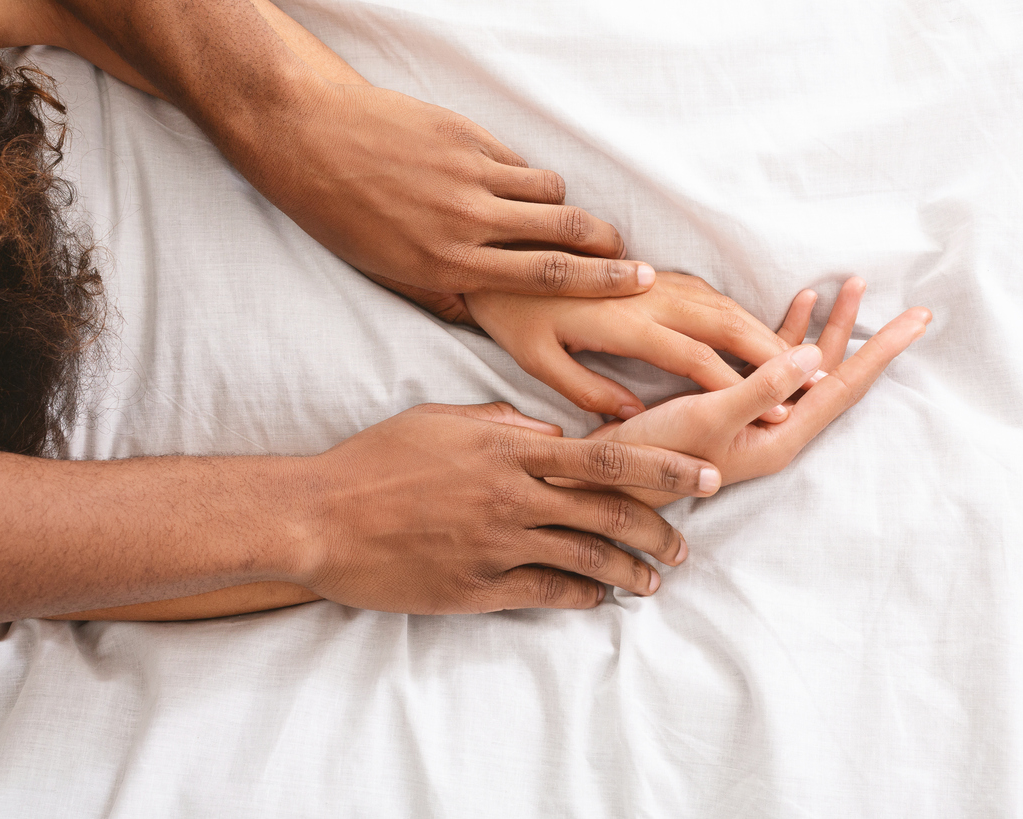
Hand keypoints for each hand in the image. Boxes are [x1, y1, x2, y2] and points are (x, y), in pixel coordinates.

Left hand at [230, 74, 656, 322]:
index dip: (601, 282)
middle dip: (609, 245)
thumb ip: (441, 293)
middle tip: (631, 255)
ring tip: (568, 219)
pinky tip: (512, 184)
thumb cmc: (340, 214)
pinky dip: (524, 175)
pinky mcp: (464, 136)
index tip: (638, 283)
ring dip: (565, 207)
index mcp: (449, 263)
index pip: (546, 278)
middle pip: (564, 233)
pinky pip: (516, 160)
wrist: (307, 138)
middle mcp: (466, 221)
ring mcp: (469, 174)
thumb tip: (481, 312)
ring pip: (548, 191)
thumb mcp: (387, 271)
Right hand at [296, 402, 722, 611]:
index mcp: (507, 450)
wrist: (318, 517)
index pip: (605, 457)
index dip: (663, 468)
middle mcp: (512, 498)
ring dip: (629, 573)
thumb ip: (502, 424)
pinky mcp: (476, 588)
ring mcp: (496, 546)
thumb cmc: (375, 460)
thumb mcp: (440, 421)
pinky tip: (597, 600)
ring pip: (585, 561)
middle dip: (659, 530)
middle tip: (685, 544)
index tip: (704, 475)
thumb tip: (551, 435)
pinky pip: (545, 594)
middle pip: (608, 515)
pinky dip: (580, 598)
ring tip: (653, 581)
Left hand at [464, 272, 804, 418]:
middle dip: (772, 354)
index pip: (694, 356)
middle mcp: (647, 296)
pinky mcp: (652, 273)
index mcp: (622, 323)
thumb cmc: (514, 315)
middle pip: (724, 323)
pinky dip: (740, 314)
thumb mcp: (539, 361)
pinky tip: (759, 333)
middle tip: (815, 381)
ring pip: (722, 304)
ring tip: (803, 359)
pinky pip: (708, 293)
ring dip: (764, 331)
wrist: (499, 253)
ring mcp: (653, 280)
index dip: (738, 385)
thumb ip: (587, 391)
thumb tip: (633, 415)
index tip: (775, 410)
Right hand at [582, 279, 931, 505]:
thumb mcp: (709, 417)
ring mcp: (757, 420)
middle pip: (833, 375)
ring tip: (849, 287)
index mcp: (782, 437)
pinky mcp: (733, 407)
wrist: (609, 476)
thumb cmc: (656, 454)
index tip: (920, 320)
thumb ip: (762, 387)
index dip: (883, 352)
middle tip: (894, 296)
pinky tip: (797, 307)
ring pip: (806, 367)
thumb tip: (816, 355)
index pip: (845, 388)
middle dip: (861, 331)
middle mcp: (777, 430)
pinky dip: (788, 333)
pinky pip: (774, 366)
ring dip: (827, 327)